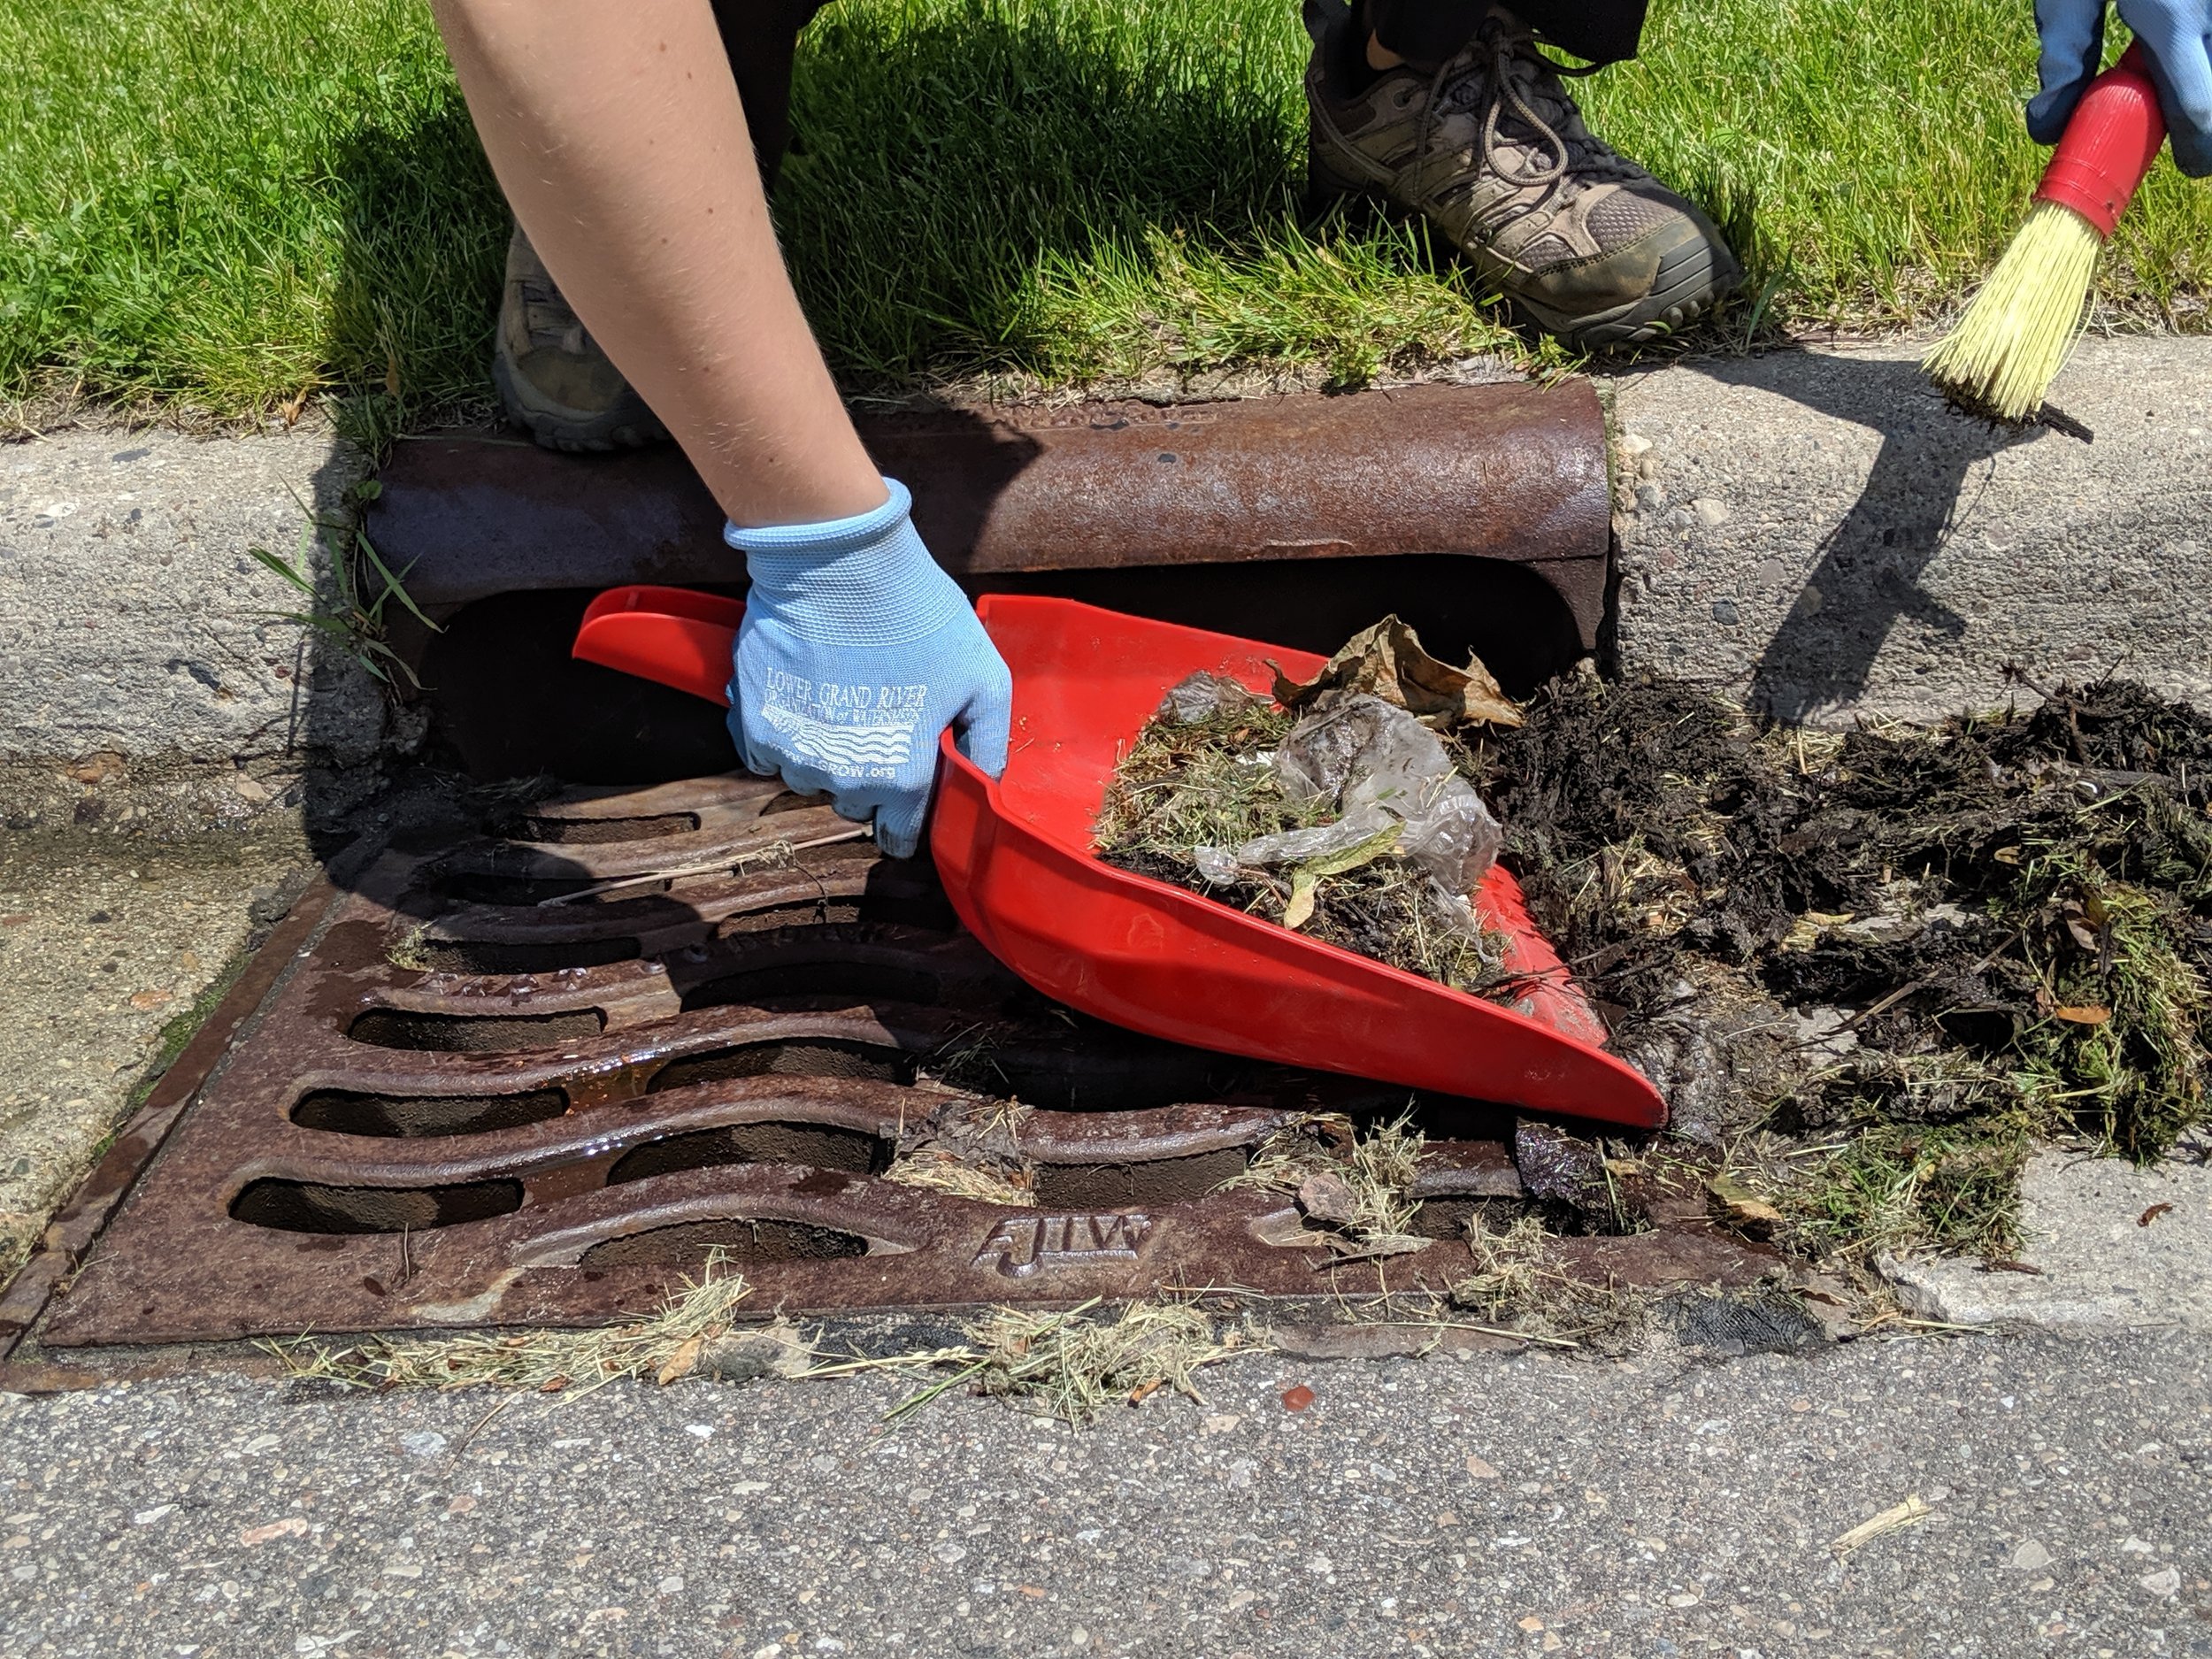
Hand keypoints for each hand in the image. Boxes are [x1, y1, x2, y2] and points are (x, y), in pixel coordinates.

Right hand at [725, 478, 1012, 858]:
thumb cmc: (917, 615)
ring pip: (811, 779)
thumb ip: (987, 744)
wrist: (838, 561)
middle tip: (881, 722)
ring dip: (826, 754)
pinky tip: (807, 695)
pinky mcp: (753, 723)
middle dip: (870, 778)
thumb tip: (985, 784)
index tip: (909, 789)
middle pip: (855, 805)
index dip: (908, 816)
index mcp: (900, 778)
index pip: (899, 835)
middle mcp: (841, 779)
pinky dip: (785, 734)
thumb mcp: (984, 678)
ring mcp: (793, 753)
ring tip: (843, 699)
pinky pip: (769, 755)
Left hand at [2031, 0, 2211, 175]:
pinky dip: (2199, 51)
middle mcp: (2208, 11)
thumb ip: (2063, 57)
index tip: (2189, 167)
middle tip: (2166, 125)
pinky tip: (2173, 41)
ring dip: (2198, 78)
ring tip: (2157, 74)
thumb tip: (2046, 132)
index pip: (2197, 106)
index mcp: (2171, 20)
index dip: (2198, 146)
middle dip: (2195, 114)